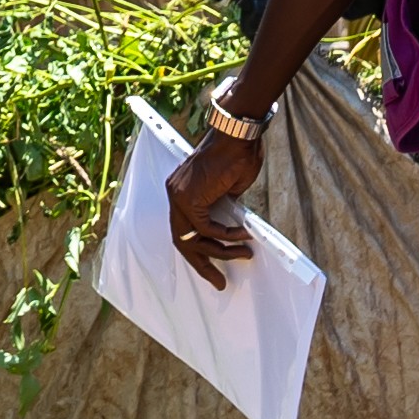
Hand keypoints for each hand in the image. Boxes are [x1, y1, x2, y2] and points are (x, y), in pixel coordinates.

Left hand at [167, 119, 265, 285]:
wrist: (237, 135)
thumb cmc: (237, 157)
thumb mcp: (229, 191)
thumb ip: (223, 210)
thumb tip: (228, 232)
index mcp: (180, 192)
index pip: (183, 229)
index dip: (197, 251)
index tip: (212, 268)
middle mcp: (174, 193)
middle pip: (181, 240)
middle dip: (201, 264)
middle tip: (218, 283)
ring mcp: (178, 195)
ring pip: (193, 237)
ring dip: (220, 252)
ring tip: (244, 255)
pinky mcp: (189, 197)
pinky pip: (206, 227)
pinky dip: (226, 235)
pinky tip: (243, 235)